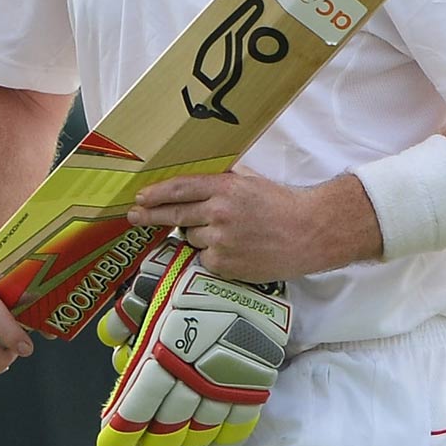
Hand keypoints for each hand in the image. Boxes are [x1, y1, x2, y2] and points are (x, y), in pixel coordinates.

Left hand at [95, 243, 289, 445]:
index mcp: (166, 350)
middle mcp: (195, 372)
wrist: (254, 261)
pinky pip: (241, 416)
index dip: (122, 431)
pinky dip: (227, 434)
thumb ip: (130, 314)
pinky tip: (216, 442)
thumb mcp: (156, 281)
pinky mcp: (256, 375)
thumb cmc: (198, 271)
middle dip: (153, 445)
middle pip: (170, 422)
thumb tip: (111, 339)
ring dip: (186, 442)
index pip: (139, 403)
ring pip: (203, 425)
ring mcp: (228, 377)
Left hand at [127, 168, 374, 279]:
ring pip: (192, 239)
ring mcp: (220, 240)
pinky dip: (213, 255)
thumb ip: (224, 181)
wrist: (311, 232)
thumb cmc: (285, 205)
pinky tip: (235, 250)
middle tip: (135, 216)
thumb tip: (196, 183)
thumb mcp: (253, 182)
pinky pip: (205, 259)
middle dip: (150, 215)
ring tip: (226, 235)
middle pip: (174, 215)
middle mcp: (219, 213)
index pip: (181, 189)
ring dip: (198, 237)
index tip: (140, 197)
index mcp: (226, 188)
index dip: (156, 193)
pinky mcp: (224, 264)